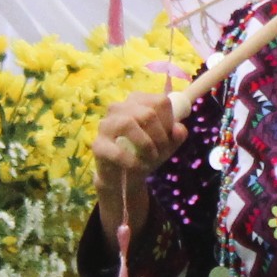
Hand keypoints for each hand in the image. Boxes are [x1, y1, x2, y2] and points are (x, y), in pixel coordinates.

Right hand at [87, 91, 175, 233]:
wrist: (125, 176)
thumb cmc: (146, 152)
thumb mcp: (167, 144)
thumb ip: (177, 135)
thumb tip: (179, 130)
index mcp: (137, 101)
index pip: (160, 101)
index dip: (170, 121)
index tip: (169, 137)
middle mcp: (118, 107)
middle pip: (147, 112)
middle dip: (160, 136)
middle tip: (161, 151)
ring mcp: (105, 125)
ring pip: (128, 123)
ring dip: (146, 144)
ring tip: (151, 157)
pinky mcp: (97, 145)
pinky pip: (116, 150)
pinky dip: (132, 161)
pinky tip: (139, 167)